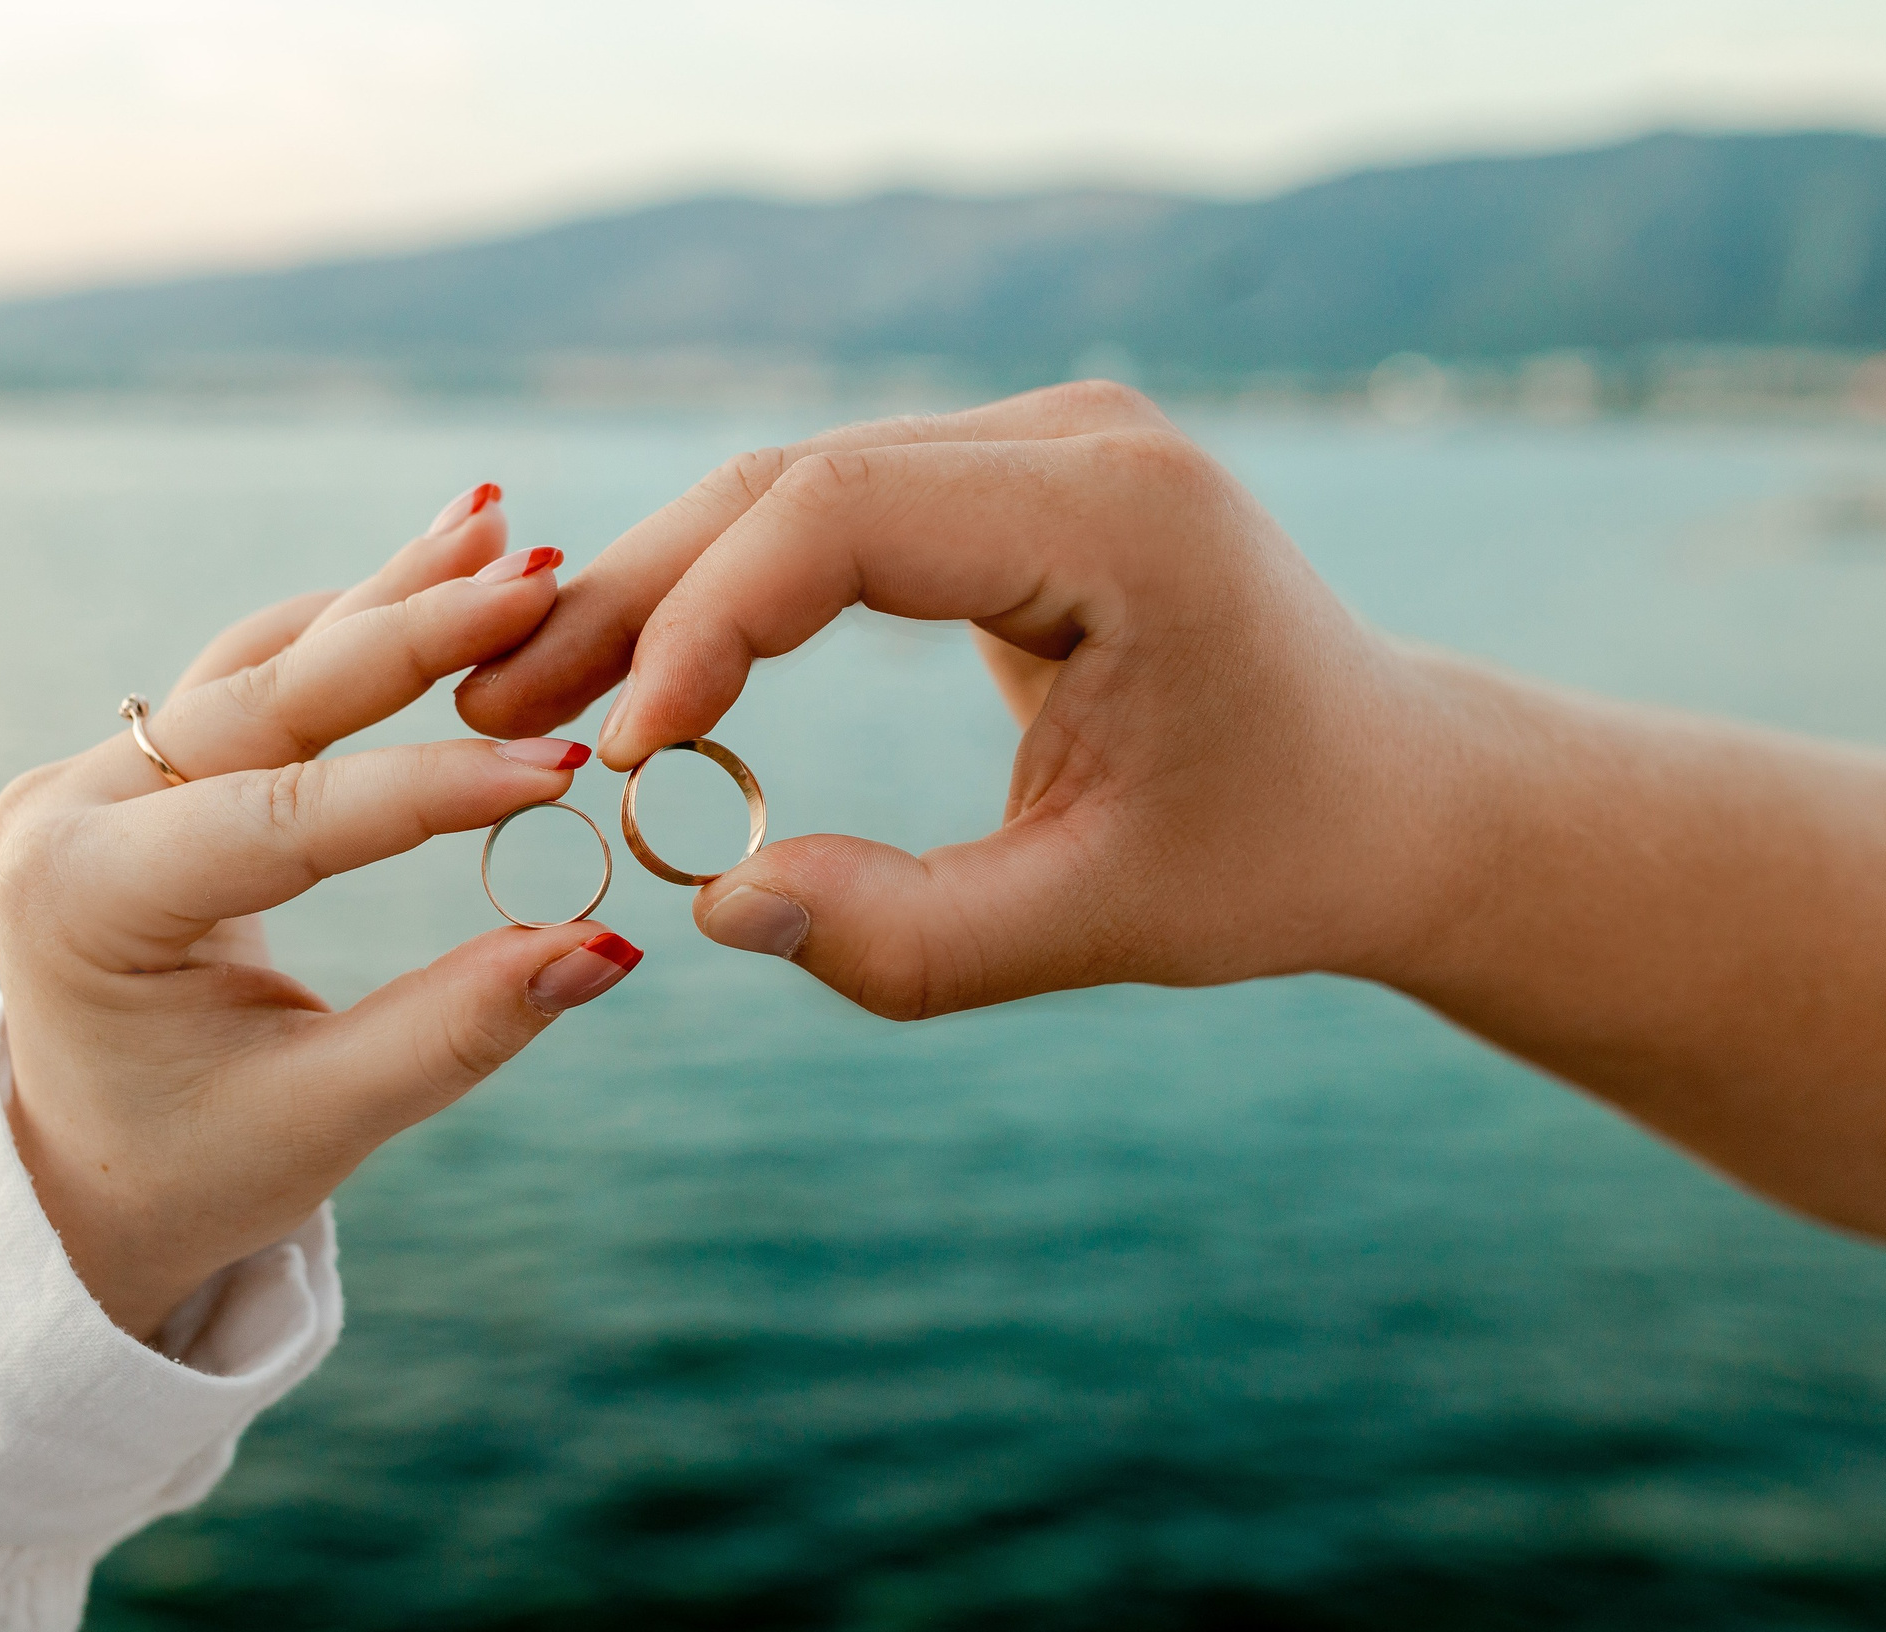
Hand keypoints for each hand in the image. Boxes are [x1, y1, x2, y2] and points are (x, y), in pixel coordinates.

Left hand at [0, 486, 641, 1338]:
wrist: (84, 1174)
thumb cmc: (195, 1168)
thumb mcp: (324, 1120)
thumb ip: (458, 1030)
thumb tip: (607, 948)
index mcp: (83, 904)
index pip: (285, 818)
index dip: (433, 787)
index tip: (567, 768)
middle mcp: (66, 814)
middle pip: (266, 695)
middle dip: (414, 633)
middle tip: (541, 574)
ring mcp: (90, 778)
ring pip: (262, 662)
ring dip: (388, 602)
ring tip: (498, 535)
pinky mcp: (131, 767)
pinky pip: (252, 679)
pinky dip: (350, 631)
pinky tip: (437, 576)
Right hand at [456, 386, 1473, 1018]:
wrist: (1393, 792)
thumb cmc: (1274, 857)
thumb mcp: (1103, 925)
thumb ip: (908, 939)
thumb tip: (708, 909)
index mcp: (1117, 515)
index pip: (841, 518)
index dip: (701, 626)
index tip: (615, 758)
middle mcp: (1069, 437)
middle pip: (786, 483)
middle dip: (632, 600)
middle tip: (492, 709)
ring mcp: (1035, 444)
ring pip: (786, 493)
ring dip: (655, 596)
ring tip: (520, 697)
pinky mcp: (1004, 483)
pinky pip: (827, 521)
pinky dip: (724, 598)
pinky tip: (631, 674)